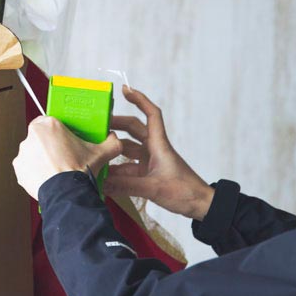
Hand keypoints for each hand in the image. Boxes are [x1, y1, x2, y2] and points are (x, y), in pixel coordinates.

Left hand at [13, 116, 122, 200]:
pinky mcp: (19, 169)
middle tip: (62, 155)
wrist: (66, 194)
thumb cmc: (77, 172)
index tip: (64, 138)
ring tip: (55, 169)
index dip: (58, 131)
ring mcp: (24, 153)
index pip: (50, 120)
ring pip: (33, 152)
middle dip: (49, 145)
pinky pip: (27, 167)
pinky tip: (47, 177)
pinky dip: (35, 171)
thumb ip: (110, 143)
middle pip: (41, 136)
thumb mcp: (101, 153)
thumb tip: (114, 140)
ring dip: (41, 158)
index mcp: (49, 125)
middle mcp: (32, 136)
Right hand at [104, 85, 214, 219]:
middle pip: (133, 129)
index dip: (140, 100)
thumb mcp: (153, 188)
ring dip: (114, 150)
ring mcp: (150, 161)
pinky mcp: (148, 174)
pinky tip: (104, 175)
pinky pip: (128, 167)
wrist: (200, 205)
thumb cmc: (185, 191)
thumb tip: (101, 183)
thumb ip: (126, 186)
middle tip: (96, 125)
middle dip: (116, 125)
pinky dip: (117, 170)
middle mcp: (154, 149)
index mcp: (159, 145)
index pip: (151, 114)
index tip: (125, 90)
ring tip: (95, 150)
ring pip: (128, 149)